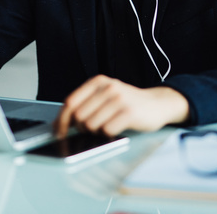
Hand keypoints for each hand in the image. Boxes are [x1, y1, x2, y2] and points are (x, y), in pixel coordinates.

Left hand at [53, 75, 189, 137]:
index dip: (61, 120)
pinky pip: (107, 130)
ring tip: (105, 127)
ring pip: (91, 125)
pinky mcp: (129, 113)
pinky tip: (115, 129)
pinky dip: (108, 134)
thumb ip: (85, 104)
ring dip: (95, 132)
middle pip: (78, 115)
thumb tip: (61, 122)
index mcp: (98, 81)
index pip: (70, 102)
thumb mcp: (106, 95)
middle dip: (80, 128)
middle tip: (89, 130)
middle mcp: (107, 87)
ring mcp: (119, 99)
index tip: (59, 132)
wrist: (158, 103)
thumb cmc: (129, 102)